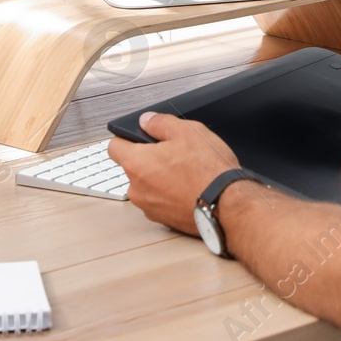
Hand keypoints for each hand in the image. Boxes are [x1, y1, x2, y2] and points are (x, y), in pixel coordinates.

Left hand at [106, 112, 241, 234]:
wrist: (226, 205)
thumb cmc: (208, 171)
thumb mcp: (188, 131)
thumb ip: (160, 123)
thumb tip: (147, 120)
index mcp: (137, 163)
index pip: (114, 146)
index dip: (127, 138)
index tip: (141, 137)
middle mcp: (137, 188)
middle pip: (133, 167)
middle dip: (149, 159)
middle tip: (173, 153)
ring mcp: (148, 207)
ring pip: (146, 185)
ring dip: (159, 178)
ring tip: (185, 172)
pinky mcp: (162, 220)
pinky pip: (159, 201)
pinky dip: (169, 195)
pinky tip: (188, 188)